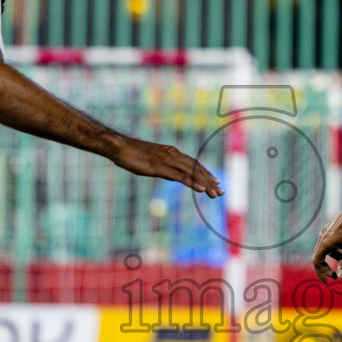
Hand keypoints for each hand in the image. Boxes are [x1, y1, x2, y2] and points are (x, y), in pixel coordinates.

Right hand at [109, 137, 223, 196]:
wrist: (120, 147)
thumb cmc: (132, 155)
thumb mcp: (152, 163)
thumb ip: (165, 169)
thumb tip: (173, 176)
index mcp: (172, 152)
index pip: (193, 164)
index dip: (206, 173)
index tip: (216, 182)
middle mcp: (173, 155)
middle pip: (196, 168)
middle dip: (210, 180)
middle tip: (221, 191)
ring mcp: (168, 160)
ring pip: (192, 172)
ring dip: (205, 184)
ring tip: (215, 193)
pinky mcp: (161, 168)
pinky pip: (181, 176)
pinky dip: (193, 183)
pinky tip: (202, 190)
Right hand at [312, 199, 341, 280]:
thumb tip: (341, 278)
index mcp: (325, 242)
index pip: (317, 261)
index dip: (321, 273)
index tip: (329, 280)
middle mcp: (323, 237)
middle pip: (321, 257)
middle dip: (330, 268)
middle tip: (338, 276)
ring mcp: (327, 232)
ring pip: (330, 251)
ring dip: (341, 259)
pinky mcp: (333, 229)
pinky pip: (334, 244)